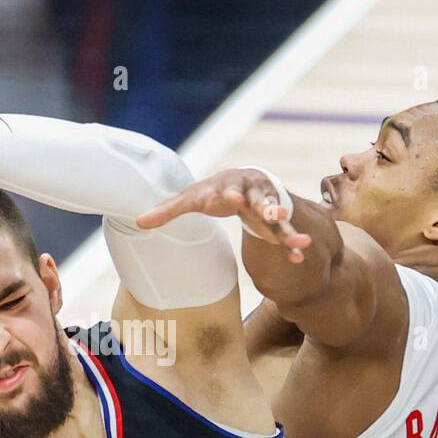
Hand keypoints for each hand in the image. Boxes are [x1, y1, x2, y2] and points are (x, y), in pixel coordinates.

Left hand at [136, 168, 312, 263]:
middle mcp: (253, 194)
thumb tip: (137, 222)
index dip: (229, 193)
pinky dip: (291, 247)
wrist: (245, 179)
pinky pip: (284, 236)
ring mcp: (268, 209)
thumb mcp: (191, 198)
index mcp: (230, 185)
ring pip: (280, 219)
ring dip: (289, 229)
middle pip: (262, 200)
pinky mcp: (275, 224)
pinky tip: (299, 258)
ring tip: (300, 242)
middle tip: (277, 214)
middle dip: (270, 207)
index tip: (230, 196)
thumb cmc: (213, 190)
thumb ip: (168, 210)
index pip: (228, 189)